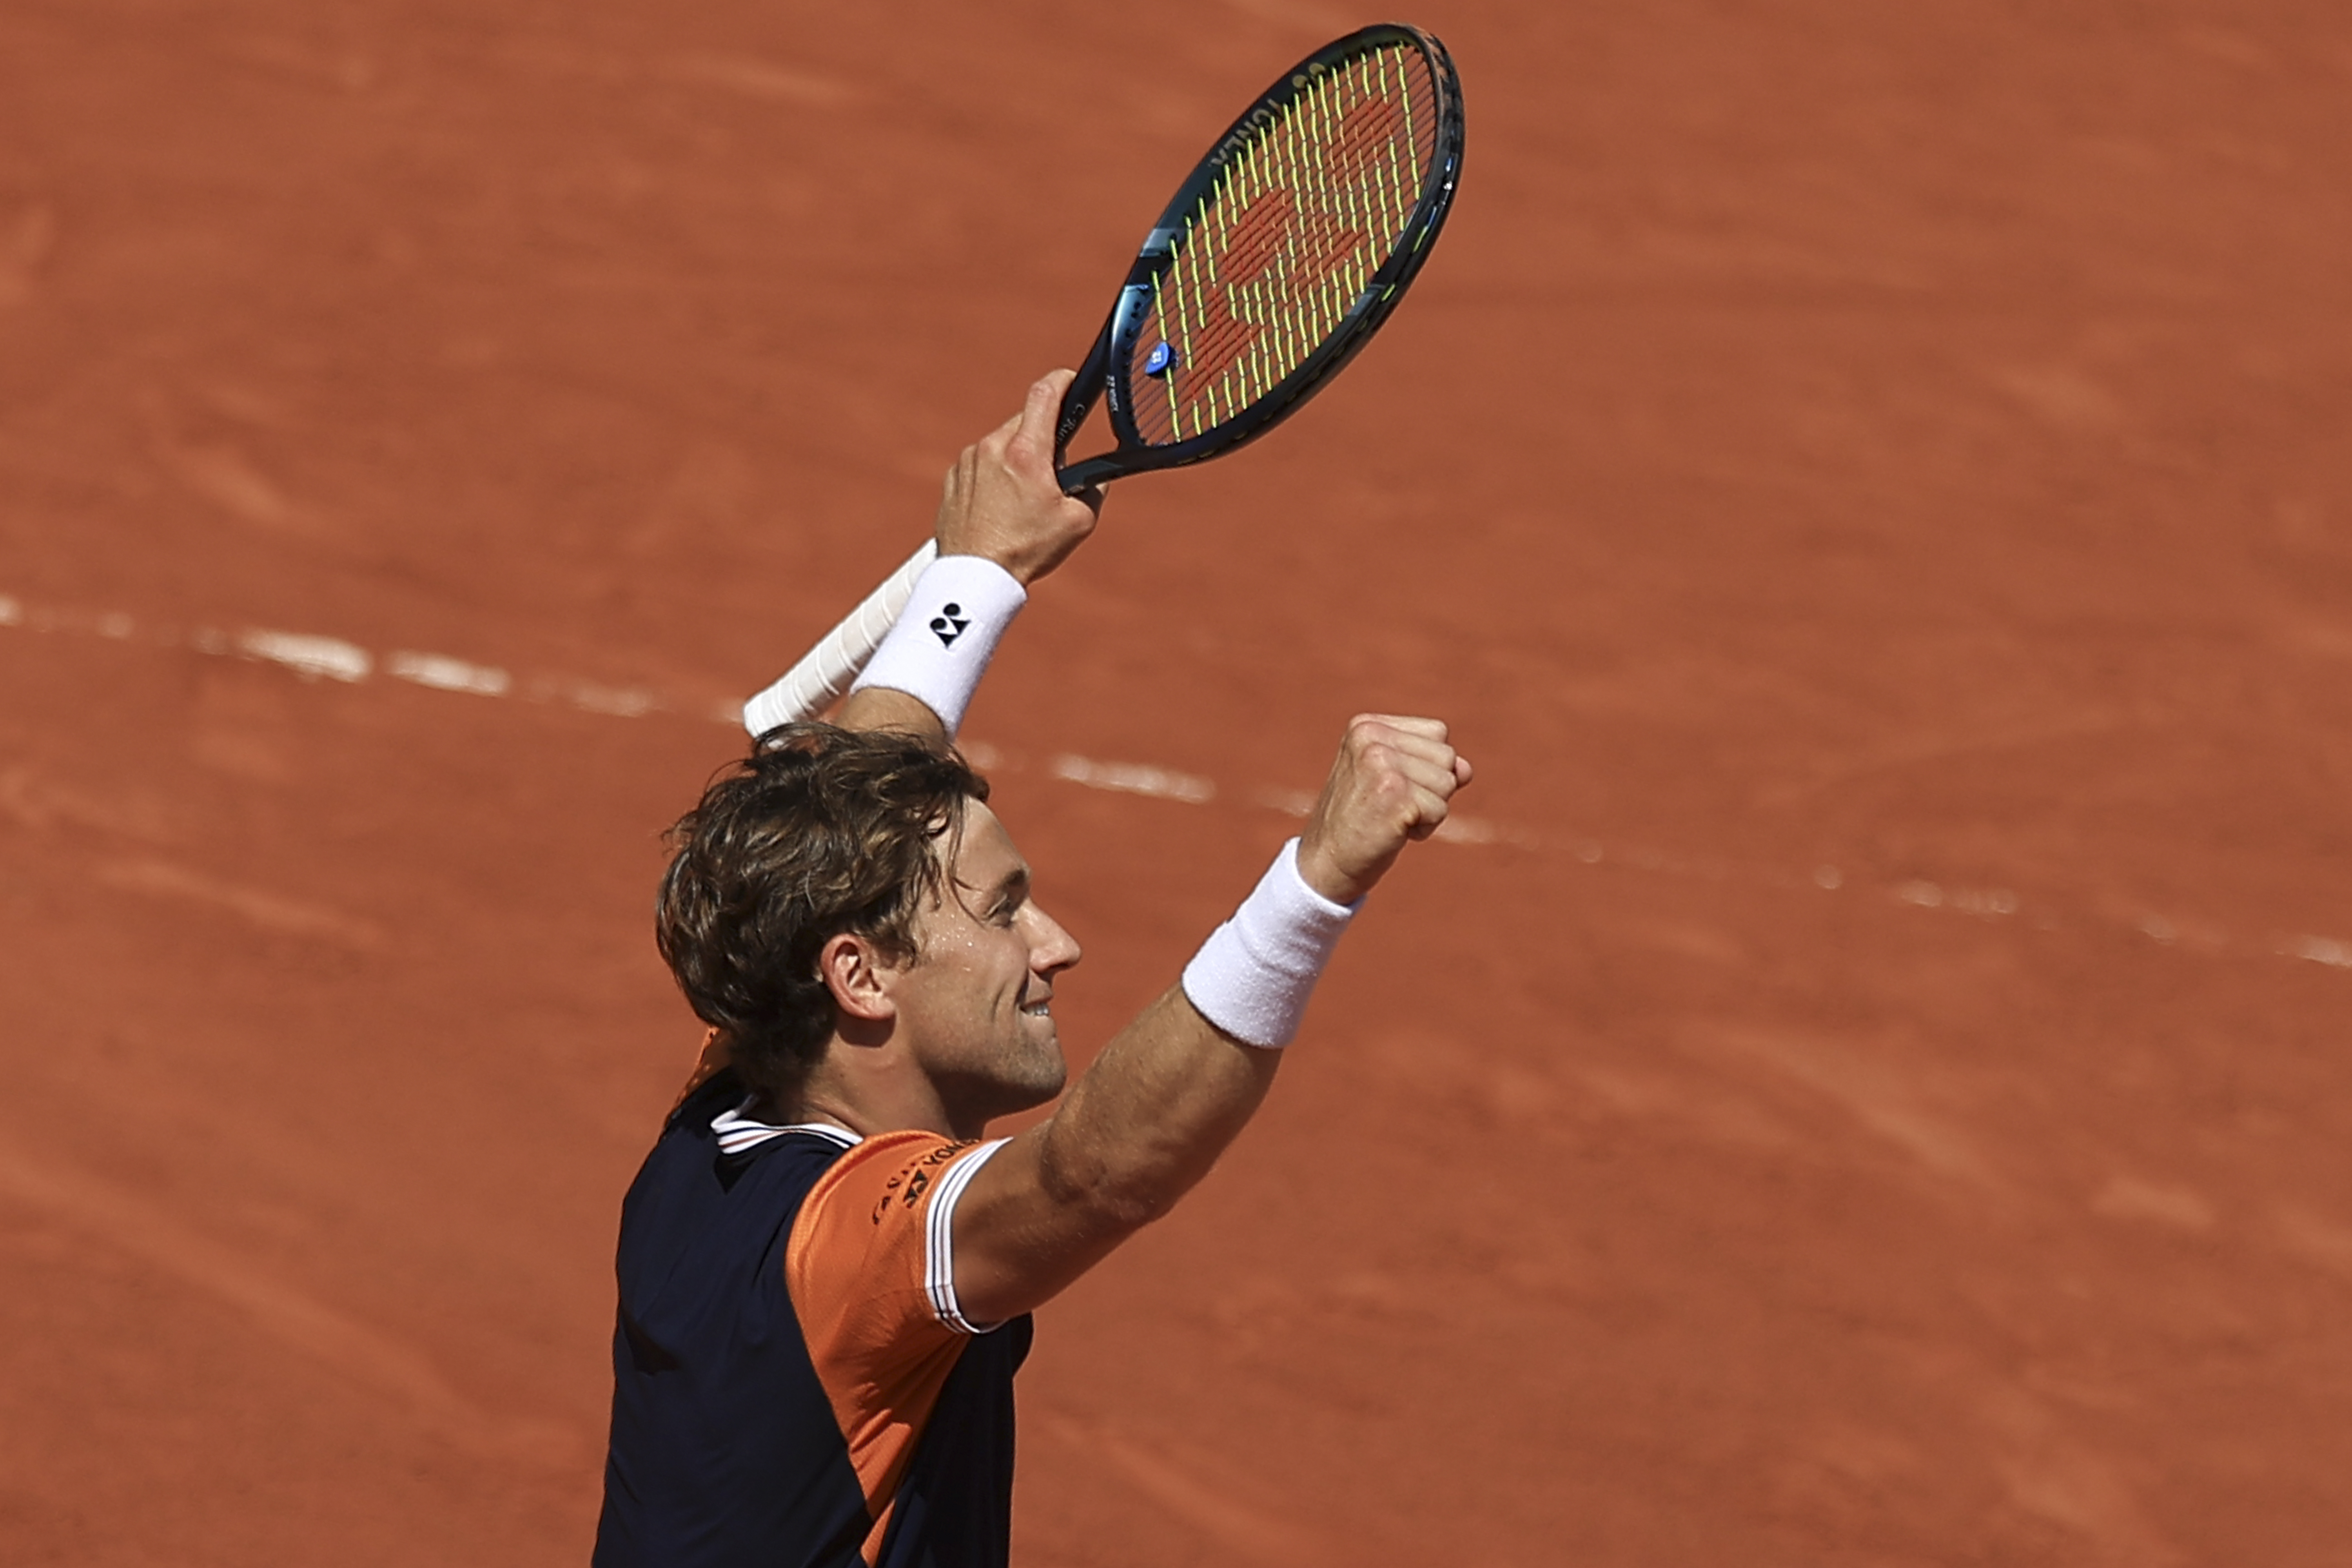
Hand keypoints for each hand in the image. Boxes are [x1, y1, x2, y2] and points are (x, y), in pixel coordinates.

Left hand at [935, 370, 1103, 586]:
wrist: (975, 577)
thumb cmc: (1026, 550)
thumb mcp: (1078, 522)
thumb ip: (1094, 489)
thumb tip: (1095, 476)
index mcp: (1026, 452)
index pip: (1045, 393)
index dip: (1062, 379)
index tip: (1070, 380)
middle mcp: (992, 448)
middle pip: (1024, 421)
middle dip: (1042, 436)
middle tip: (1053, 468)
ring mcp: (968, 462)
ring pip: (1001, 443)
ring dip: (1017, 457)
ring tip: (1024, 497)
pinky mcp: (953, 479)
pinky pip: (980, 464)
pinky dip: (994, 475)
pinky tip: (1001, 506)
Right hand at [1295, 715, 1472, 905]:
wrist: (1325, 864)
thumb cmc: (1361, 821)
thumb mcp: (1391, 780)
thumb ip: (1430, 764)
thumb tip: (1465, 769)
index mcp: (1366, 726)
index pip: (1437, 733)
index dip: (1427, 767)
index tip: (1391, 787)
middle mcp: (1371, 738)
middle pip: (1446, 756)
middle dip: (1431, 788)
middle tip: (1391, 806)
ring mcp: (1381, 764)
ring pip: (1448, 782)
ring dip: (1429, 810)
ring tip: (1391, 818)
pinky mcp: (1394, 794)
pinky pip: (1441, 810)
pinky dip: (1424, 829)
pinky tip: (1392, 832)